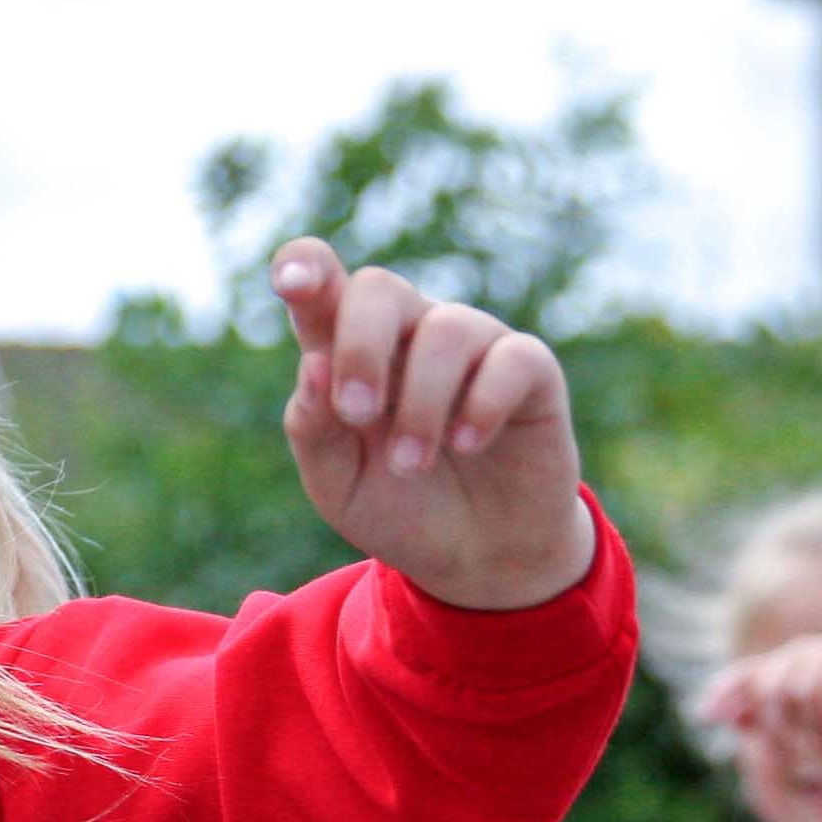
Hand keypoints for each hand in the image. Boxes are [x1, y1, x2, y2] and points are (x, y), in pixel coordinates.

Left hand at [268, 240, 594, 610]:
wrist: (479, 556)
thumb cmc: (402, 509)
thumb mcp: (339, 484)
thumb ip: (313, 428)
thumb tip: (311, 364)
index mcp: (348, 350)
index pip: (323, 283)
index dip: (303, 265)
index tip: (291, 282)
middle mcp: (409, 333)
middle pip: (378, 287)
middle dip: (360, 348)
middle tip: (358, 414)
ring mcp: (472, 344)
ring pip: (444, 329)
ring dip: (420, 404)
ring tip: (410, 465)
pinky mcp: (529, 369)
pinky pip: (510, 358)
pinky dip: (482, 404)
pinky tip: (468, 445)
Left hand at [701, 630, 821, 758]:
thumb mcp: (813, 720)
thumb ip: (775, 719)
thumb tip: (735, 720)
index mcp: (787, 665)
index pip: (743, 675)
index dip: (723, 693)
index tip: (703, 716)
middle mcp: (803, 653)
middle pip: (766, 689)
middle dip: (777, 726)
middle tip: (799, 753)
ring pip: (796, 691)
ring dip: (807, 725)